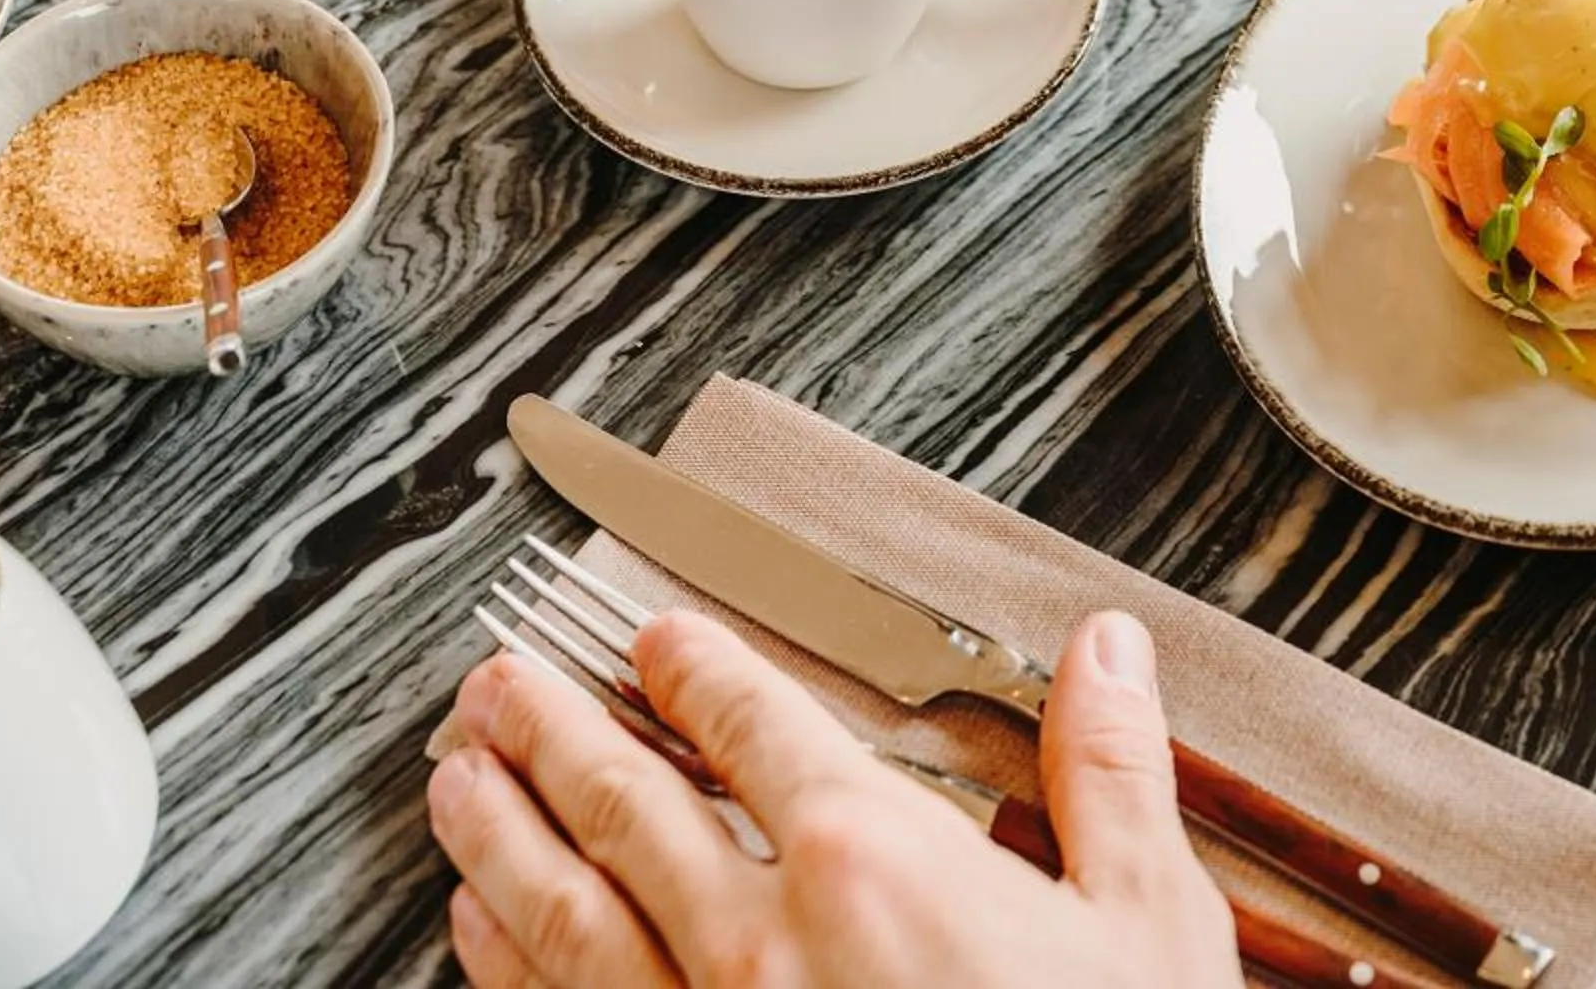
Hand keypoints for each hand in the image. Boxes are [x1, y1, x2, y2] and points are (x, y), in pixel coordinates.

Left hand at [427, 606, 1240, 988]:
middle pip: (626, 802)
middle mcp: (762, 939)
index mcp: (871, 861)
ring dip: (499, 833)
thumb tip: (1107, 654)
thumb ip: (1109, 775)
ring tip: (453, 779)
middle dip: (551, 730)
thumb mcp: (1143, 928)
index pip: (753, 723)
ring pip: (565, 911)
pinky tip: (474, 931)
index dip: (694, 666)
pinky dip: (501, 969)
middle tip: (497, 683)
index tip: (653, 639)